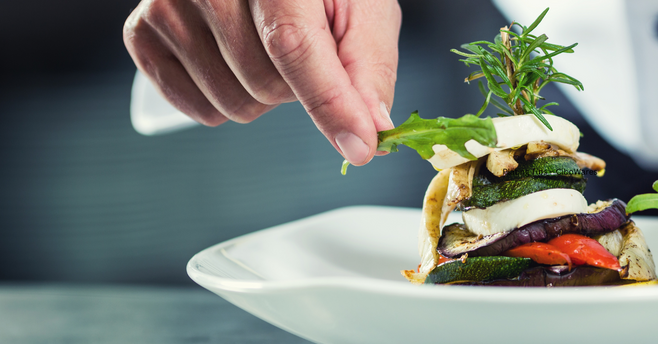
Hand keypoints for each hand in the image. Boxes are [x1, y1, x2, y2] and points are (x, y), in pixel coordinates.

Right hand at [122, 0, 400, 164]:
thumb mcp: (361, 7)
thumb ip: (368, 66)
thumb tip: (373, 128)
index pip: (293, 47)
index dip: (330, 104)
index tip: (359, 147)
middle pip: (265, 86)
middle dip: (297, 87)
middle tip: (304, 50)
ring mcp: (168, 6)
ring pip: (231, 104)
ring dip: (261, 95)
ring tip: (266, 49)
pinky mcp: (143, 30)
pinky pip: (192, 106)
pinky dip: (222, 100)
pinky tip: (233, 62)